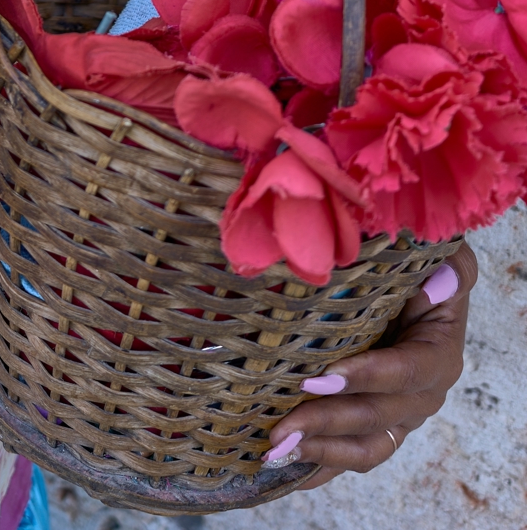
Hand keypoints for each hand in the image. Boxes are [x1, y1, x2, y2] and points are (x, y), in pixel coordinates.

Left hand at [262, 242, 477, 485]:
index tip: (324, 377)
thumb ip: (451, 268)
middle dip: (329, 422)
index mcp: (438, 354)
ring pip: (365, 446)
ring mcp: (397, 416)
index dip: (368, 377)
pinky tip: (283, 472)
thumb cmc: (419, 268)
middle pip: (377, 416)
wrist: (409, 287)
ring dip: (320, 451)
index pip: (406, 372)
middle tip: (284, 425)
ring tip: (277, 449)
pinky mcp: (374, 426)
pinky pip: (350, 455)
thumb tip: (440, 284)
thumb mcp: (442, 257)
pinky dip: (319, 466)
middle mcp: (421, 395)